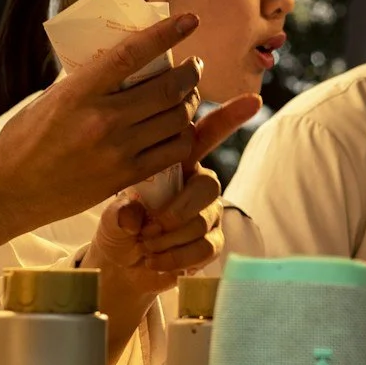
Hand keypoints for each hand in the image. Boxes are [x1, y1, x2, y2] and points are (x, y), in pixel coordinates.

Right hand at [0, 12, 203, 246]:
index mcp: (79, 91)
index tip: (189, 21)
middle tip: (193, 67)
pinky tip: (179, 130)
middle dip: (190, 74)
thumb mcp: (52, 98)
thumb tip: (125, 60)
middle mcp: (101, 119)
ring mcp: (116, 150)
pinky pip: (173, 152)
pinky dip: (184, 137)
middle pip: (167, 88)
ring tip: (187, 97)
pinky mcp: (124, 176)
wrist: (10, 190)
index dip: (166, 34)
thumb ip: (88, 81)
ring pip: (176, 119)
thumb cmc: (25, 139)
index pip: (132, 54)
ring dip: (189, 103)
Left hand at [86, 95, 259, 345]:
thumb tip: (134, 216)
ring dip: (168, 238)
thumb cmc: (119, 227)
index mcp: (177, 162)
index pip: (208, 134)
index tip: (254, 99)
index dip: (231, 117)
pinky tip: (155, 258)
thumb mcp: (112, 213)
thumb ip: (121, 211)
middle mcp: (197, 182)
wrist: (122, 265)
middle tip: (147, 226)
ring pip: (203, 220)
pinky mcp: (213, 241)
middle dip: (176, 210)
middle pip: (209, 185)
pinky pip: (205, 246)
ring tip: (144, 244)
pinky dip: (175, 256)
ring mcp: (208, 212)